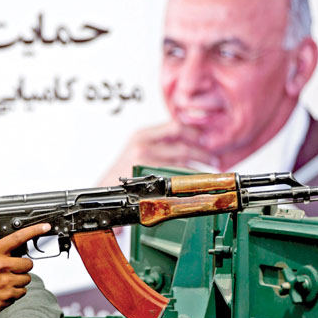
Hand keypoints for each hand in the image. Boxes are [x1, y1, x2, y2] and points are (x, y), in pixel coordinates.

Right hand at [0, 223, 50, 317]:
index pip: (17, 237)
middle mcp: (1, 265)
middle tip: (10, 271)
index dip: (34, 231)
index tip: (44, 227)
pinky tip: (4, 290)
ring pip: (27, 278)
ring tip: (4, 282)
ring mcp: (5, 281)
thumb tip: (20, 247)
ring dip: (19, 281)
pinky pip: (23, 291)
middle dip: (23, 267)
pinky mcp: (9, 295)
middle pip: (28, 263)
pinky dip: (16, 292)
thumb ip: (1, 252)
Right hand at [98, 121, 213, 185]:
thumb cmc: (121, 173)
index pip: (174, 125)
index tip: (205, 137)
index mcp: (141, 135)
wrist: (105, 192)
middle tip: (212, 155)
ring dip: (200, 161)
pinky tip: (197, 177)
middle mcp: (143, 144)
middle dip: (201, 148)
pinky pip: (177, 172)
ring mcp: (146, 160)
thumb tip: (187, 141)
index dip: (193, 131)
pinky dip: (190, 174)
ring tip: (209, 165)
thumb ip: (158, 142)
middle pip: (182, 140)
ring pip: (182, 156)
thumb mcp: (136, 149)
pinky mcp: (149, 176)